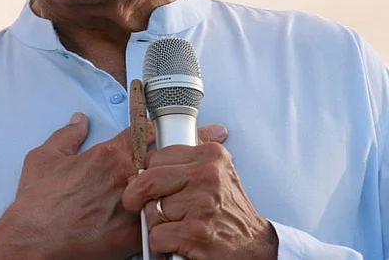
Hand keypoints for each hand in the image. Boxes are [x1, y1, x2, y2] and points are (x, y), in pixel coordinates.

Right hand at [0, 114, 231, 259]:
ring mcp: (132, 208)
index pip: (146, 131)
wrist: (32, 242)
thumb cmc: (36, 201)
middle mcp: (126, 178)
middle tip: (219, 138)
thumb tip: (79, 120)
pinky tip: (195, 217)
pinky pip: (161, 226)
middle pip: (170, 157)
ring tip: (215, 175)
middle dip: (195, 146)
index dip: (167, 122)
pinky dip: (176, 221)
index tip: (182, 115)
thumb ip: (67, 136)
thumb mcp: (43, 158)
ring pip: (172, 191)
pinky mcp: (131, 238)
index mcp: (108, 155)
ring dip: (193, 181)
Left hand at [121, 129, 278, 259]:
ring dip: (155, 223)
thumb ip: (189, 157)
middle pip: (148, 180)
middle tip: (135, 203)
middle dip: (136, 195)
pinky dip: (161, 243)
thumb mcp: (218, 171)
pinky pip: (156, 235)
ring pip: (150, 211)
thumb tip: (152, 145)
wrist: (253, 244)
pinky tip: (175, 241)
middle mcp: (208, 176)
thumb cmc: (228, 209)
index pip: (157, 157)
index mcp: (210, 155)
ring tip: (173, 224)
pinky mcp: (195, 233)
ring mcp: (202, 204)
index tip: (147, 184)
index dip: (146, 173)